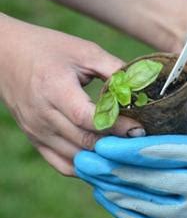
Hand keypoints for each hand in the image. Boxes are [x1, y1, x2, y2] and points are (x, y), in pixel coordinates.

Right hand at [0, 15, 141, 175]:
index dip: (116, 126)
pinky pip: (63, 165)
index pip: (88, 119)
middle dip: (116, 145)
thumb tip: (142, 86)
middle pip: (85, 141)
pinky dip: (86, 167)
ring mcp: (37, 132)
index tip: (139, 128)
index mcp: (55, 90)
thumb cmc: (49, 50)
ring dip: (103, 159)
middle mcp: (43, 116)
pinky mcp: (36, 140)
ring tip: (127, 154)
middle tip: (141, 144)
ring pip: (77, 158)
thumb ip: (113, 69)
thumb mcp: (84, 52)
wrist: (6, 55)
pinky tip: (104, 161)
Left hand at [75, 104, 186, 217]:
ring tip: (89, 176)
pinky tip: (109, 198)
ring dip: (112, 189)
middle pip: (146, 179)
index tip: (102, 140)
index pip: (162, 152)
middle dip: (109, 169)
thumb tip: (167, 96)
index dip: (127, 147)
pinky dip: (125, 212)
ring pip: (142, 205)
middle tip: (83, 158)